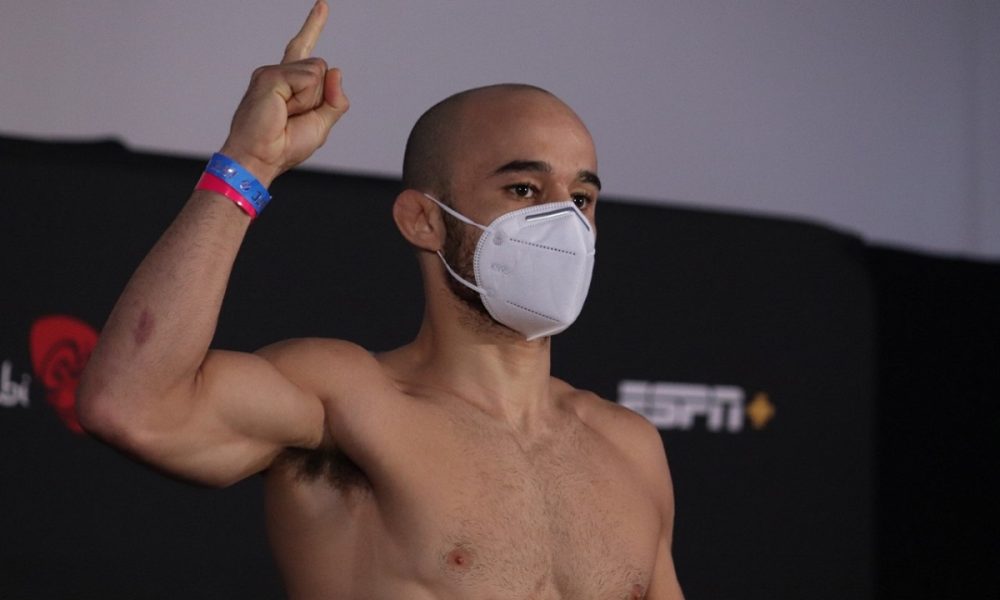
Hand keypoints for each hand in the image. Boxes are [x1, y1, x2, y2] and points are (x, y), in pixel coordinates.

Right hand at [220, 0, 348, 186]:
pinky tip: (282, 109)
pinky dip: (303, 98)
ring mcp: (272, 72)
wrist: (260, 159)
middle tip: (293, 118)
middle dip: (319, 99)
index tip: (322, 5)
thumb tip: (336, 70)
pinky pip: (308, 78)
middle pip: (322, 70)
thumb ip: (335, 100)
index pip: (303, 48)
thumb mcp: (321, 125)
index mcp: (289, 82)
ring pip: (317, 72)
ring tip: (286, 115)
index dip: (314, 25)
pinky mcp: (270, 76)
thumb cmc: (284, 146)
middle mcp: (278, 72)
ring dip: (310, 100)